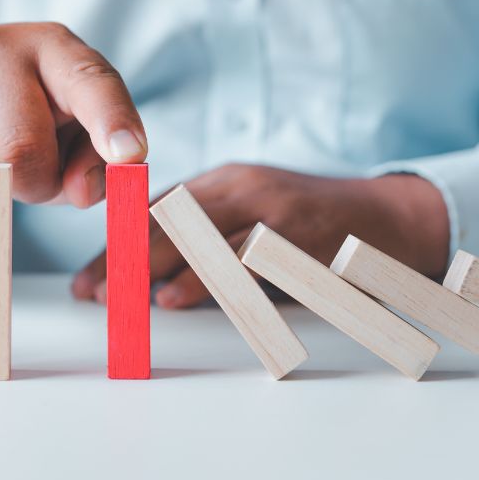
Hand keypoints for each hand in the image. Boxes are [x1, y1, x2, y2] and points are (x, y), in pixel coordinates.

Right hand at [0, 22, 146, 205]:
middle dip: (30, 184)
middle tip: (27, 174)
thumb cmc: (27, 118)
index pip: (91, 82)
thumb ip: (96, 167)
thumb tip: (81, 191)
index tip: (128, 154)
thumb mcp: (73, 138)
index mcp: (56, 49)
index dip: (112, 121)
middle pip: (22, 150)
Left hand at [72, 164, 448, 308]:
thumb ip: (206, 232)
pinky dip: (202, 280)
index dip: (117, 244)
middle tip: (95, 291)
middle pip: (167, 218)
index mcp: (224, 182)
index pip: (155, 209)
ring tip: (120, 297)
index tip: (89, 279)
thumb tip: (149, 273)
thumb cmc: (313, 224)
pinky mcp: (295, 234)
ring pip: (196, 234)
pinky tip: (174, 297)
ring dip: (152, 268)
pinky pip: (240, 259)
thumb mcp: (253, 213)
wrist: (389, 220)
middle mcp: (240, 188)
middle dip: (124, 258)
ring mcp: (268, 208)